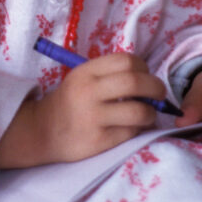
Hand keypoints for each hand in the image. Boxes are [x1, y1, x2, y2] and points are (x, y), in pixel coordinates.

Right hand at [0, 53, 166, 167]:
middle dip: (156, 88)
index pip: (126, 61)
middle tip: (159, 94)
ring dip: (151, 113)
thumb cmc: (70, 101)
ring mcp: (93, 118)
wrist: (41, 130)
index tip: (145, 76)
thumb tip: (148, 79)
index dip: (143, 67)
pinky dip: (138, 129)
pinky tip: (133, 127)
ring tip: (147, 114)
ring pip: (139, 111)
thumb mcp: (82, 78)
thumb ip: (109, 74)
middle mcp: (89, 92)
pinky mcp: (98, 141)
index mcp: (86, 72)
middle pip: (136, 83)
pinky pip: (131, 132)